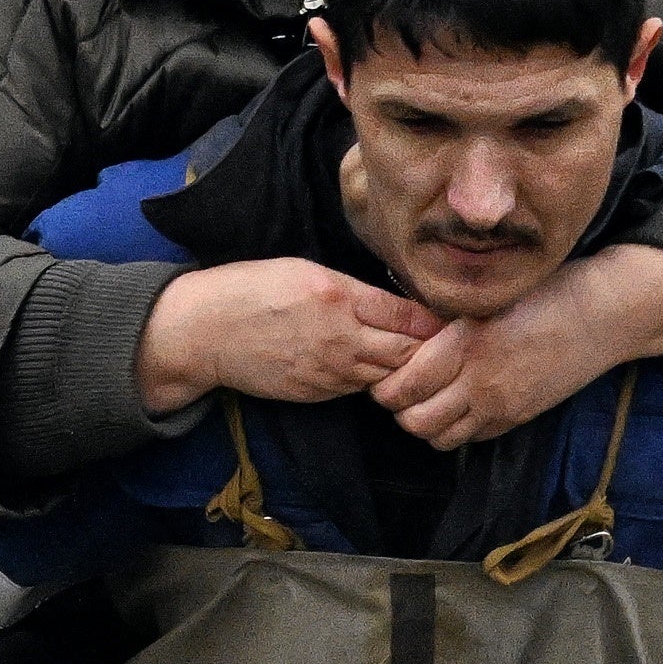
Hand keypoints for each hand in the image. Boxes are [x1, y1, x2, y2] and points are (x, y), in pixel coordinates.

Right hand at [136, 258, 437, 415]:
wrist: (205, 332)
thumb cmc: (251, 290)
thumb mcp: (304, 270)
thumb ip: (352, 289)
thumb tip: (395, 306)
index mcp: (340, 297)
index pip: (410, 316)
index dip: (438, 322)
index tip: (457, 319)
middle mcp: (341, 337)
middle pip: (409, 353)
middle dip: (433, 352)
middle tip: (452, 348)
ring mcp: (330, 371)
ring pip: (389, 378)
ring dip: (408, 372)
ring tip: (425, 364)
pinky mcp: (318, 393)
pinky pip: (360, 389)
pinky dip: (375, 382)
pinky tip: (381, 373)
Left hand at [375, 243, 662, 449]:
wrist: (602, 314)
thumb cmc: (546, 291)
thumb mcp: (487, 297)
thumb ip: (445, 322)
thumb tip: (403, 337)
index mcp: (465, 344)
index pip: (403, 386)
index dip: (384, 385)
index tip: (384, 371)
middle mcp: (479, 381)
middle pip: (415, 421)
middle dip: (400, 409)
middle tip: (401, 388)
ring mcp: (500, 405)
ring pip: (440, 438)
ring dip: (426, 423)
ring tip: (428, 399)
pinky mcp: (518, 417)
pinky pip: (472, 438)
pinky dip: (457, 428)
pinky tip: (460, 403)